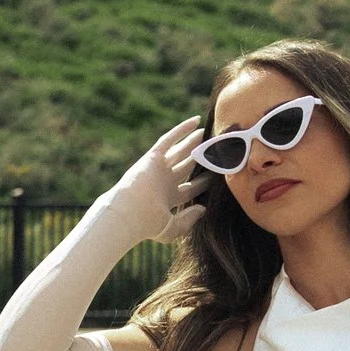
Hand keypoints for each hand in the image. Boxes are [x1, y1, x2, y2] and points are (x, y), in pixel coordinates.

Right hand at [112, 119, 210, 238]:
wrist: (129, 213)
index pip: (191, 188)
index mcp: (169, 199)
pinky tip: (195, 121)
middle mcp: (164, 182)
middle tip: (215, 149)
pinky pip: (169, 139)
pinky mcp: (153, 157)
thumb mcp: (172, 229)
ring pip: (180, 151)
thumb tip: (203, 208)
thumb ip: (188, 221)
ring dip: (193, 141)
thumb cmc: (148, 225)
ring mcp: (158, 168)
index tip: (220, 175)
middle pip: (187, 166)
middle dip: (200, 158)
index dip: (205, 182)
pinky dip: (181, 130)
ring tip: (207, 132)